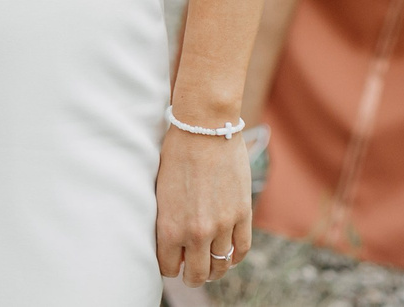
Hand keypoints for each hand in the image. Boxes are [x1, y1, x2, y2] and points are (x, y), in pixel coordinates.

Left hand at [155, 124, 253, 288]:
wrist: (203, 128)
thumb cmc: (175, 153)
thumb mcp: (160, 191)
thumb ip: (166, 220)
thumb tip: (170, 243)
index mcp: (169, 227)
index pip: (168, 268)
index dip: (170, 267)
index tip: (172, 262)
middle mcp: (195, 232)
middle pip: (196, 274)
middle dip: (192, 276)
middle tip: (192, 271)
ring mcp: (221, 225)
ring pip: (221, 265)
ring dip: (215, 269)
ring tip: (211, 265)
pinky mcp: (242, 213)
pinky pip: (241, 249)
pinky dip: (235, 256)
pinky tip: (229, 254)